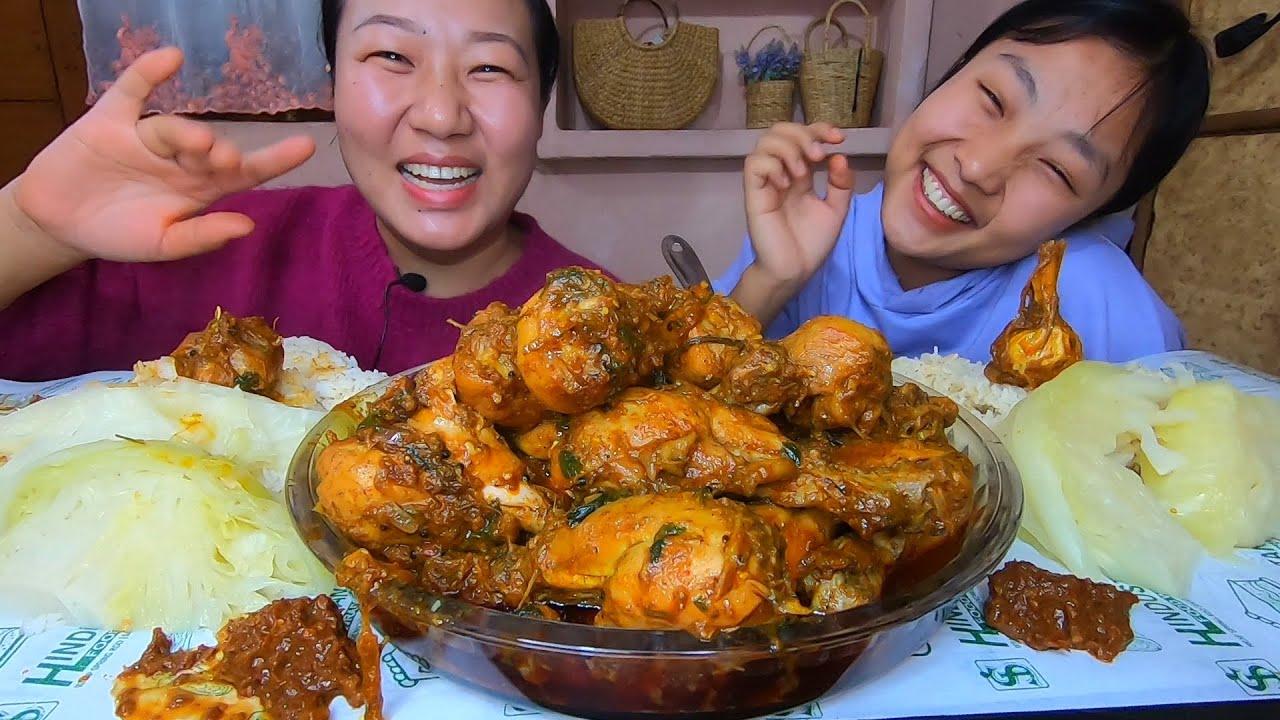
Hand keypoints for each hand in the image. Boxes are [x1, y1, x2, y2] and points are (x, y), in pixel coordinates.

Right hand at [12, 47, 315, 263]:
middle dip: (220, 154)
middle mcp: (181, 159)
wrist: (59, 222)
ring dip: (187, 132)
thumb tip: (247, 225)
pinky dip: (148, 73)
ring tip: (200, 144)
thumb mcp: (162, 244)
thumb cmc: (119, 234)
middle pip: (210, 149)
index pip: (247, 172)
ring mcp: (147, 137)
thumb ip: (202, 237)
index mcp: (201, 188)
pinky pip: (132, 91)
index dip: (276, 159)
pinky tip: (170, 59)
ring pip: (173, 128)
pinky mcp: (110, 120)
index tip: (305, 146)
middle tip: (225, 161)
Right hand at [743, 122, 855, 288]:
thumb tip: (838, 156)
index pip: (802, 136)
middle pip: (779, 131)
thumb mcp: (836, 210)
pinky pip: (754, 164)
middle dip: (802, 134)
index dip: (819, 129)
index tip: (838, 138)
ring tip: (803, 171)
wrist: (794, 271)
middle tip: (817, 154)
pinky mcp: (753, 195)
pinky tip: (786, 184)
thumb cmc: (812, 244)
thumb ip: (841, 184)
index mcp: (799, 174)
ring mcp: (765, 183)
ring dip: (788, 148)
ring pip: (764, 142)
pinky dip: (773, 165)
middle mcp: (780, 173)